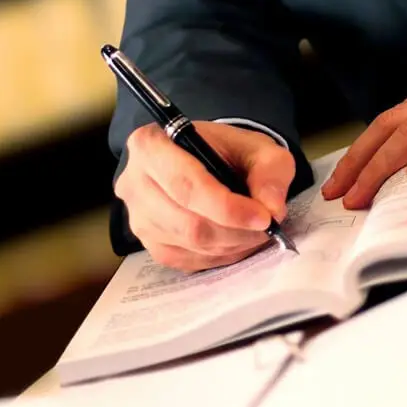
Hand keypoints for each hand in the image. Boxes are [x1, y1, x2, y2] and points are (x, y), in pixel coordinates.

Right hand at [116, 121, 295, 271]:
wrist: (205, 161)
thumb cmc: (226, 151)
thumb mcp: (256, 147)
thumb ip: (270, 171)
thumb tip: (273, 208)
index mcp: (150, 145)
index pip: (185, 184)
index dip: (226, 207)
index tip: (263, 217)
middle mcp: (134, 183)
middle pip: (187, 221)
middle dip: (234, 231)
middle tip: (266, 227)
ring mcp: (137, 218)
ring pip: (189, 244)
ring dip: (231, 244)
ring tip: (254, 232)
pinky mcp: (149, 244)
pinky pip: (187, 260)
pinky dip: (219, 255)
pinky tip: (235, 241)